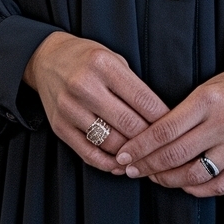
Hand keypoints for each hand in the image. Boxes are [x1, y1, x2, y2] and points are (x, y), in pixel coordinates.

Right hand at [24, 31, 169, 173]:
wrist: (46, 60)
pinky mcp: (59, 127)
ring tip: (146, 158)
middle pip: (129, 123)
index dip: (163, 117)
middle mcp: (84, 86)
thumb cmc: (88, 59)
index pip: (143, 99)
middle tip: (165, 147)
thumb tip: (160, 118)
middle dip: (151, 138)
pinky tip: (121, 163)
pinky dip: (109, 164)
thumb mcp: (113, 59)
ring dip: (132, 154)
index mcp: (103, 65)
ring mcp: (69, 108)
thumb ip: (133, 86)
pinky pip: (89, 153)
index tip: (176, 127)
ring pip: (111, 142)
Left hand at [114, 58, 223, 196]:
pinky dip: (195, 189)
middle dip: (146, 165)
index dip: (140, 146)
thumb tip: (151, 135)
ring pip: (193, 175)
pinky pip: (217, 186)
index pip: (165, 129)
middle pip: (175, 155)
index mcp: (209, 100)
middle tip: (130, 168)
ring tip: (153, 176)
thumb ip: (184, 110)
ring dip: (167, 180)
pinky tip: (182, 184)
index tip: (124, 153)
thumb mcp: (209, 85)